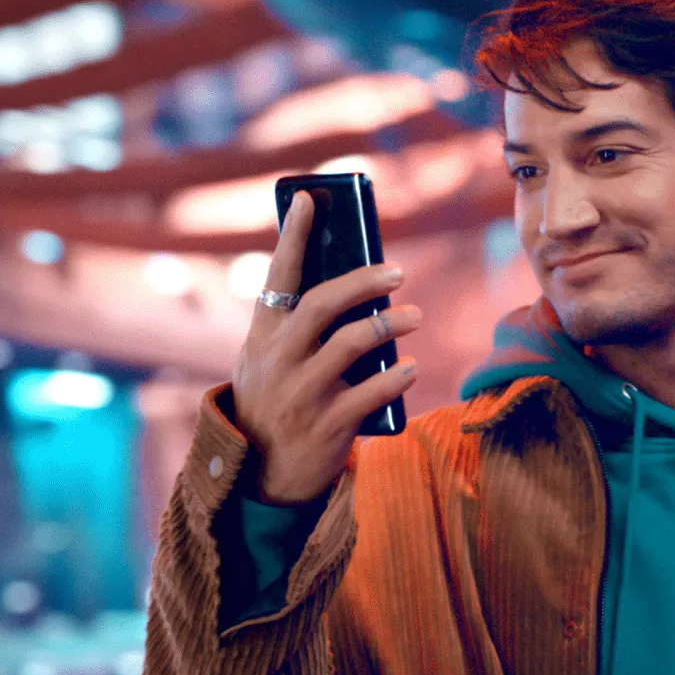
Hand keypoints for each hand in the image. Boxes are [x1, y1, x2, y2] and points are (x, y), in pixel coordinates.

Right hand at [230, 191, 420, 503]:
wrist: (259, 477)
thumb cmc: (273, 406)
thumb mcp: (266, 363)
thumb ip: (295, 329)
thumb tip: (352, 288)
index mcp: (262, 338)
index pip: (277, 277)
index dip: (293, 235)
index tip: (311, 198)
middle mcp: (278, 361)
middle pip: (322, 304)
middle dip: (363, 281)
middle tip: (397, 272)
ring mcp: (302, 394)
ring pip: (352, 344)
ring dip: (389, 324)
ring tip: (415, 316)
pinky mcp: (327, 426)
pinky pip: (370, 392)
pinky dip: (396, 377)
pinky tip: (412, 367)